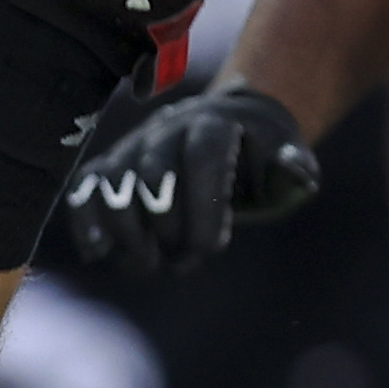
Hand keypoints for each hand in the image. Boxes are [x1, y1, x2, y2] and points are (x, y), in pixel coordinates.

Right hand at [57, 80, 318, 273]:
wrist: (227, 124)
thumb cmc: (260, 149)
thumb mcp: (286, 152)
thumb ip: (293, 165)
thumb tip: (300, 175)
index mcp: (214, 123)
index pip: (202, 156)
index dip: (204, 205)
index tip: (210, 250)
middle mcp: (167, 129)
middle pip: (155, 173)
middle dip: (167, 226)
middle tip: (183, 260)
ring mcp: (135, 146)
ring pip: (116, 181)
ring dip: (127, 230)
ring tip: (147, 264)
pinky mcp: (112, 166)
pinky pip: (88, 186)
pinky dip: (87, 218)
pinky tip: (97, 252)